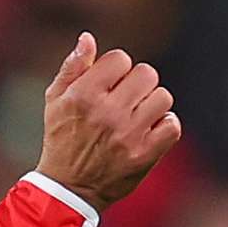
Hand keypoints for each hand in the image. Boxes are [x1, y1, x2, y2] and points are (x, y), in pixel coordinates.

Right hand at [31, 33, 181, 210]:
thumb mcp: (55, 101)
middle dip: (137, 84)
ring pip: (162, 97)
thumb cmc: (61, 138)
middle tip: (125, 101)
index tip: (108, 85)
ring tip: (135, 118)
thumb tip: (88, 38)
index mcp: (83, 95)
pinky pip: (172, 124)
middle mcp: (107, 112)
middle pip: (147, 74)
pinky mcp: (145, 153)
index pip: (120, 59)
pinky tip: (147, 132)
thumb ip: (72, 67)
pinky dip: (163, 126)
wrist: (68, 189)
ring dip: (151, 105)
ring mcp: (129, 134)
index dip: (116, 70)